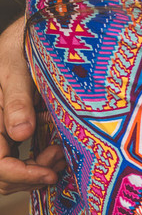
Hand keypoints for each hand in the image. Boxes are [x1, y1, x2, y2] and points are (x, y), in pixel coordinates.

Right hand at [0, 18, 64, 193]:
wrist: (24, 38)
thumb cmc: (17, 49)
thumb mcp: (16, 70)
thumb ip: (16, 101)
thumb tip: (21, 134)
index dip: (21, 175)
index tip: (50, 173)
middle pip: (2, 176)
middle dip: (31, 176)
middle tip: (61, 161)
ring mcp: (0, 133)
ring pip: (11, 172)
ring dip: (36, 171)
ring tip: (62, 156)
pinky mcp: (10, 131)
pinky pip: (19, 159)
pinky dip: (38, 162)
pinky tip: (58, 151)